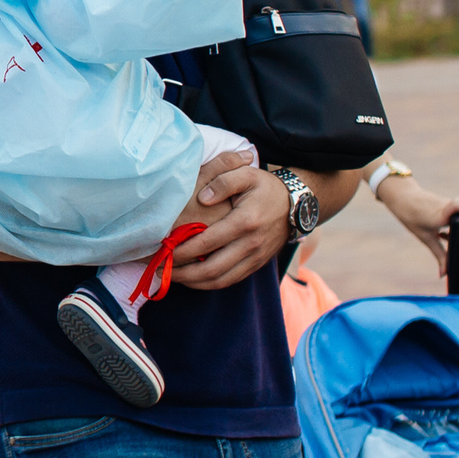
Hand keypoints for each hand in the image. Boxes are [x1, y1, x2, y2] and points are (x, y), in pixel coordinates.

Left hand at [171, 167, 287, 290]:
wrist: (297, 206)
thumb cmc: (266, 188)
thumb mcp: (247, 174)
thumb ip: (223, 181)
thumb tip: (202, 198)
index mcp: (245, 221)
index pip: (207, 242)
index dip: (183, 250)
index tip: (163, 251)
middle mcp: (250, 244)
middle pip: (212, 268)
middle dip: (183, 273)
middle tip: (161, 270)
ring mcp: (255, 258)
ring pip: (221, 280)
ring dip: (194, 282)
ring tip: (172, 277)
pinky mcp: (257, 265)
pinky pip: (231, 281)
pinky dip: (210, 283)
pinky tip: (194, 278)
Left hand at [376, 175, 458, 276]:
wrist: (404, 199)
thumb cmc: (414, 219)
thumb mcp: (426, 238)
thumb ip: (439, 255)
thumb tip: (444, 275)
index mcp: (439, 215)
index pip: (458, 206)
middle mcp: (447, 206)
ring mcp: (449, 202)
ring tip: (444, 237)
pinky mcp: (450, 202)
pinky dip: (456, 224)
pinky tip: (444, 234)